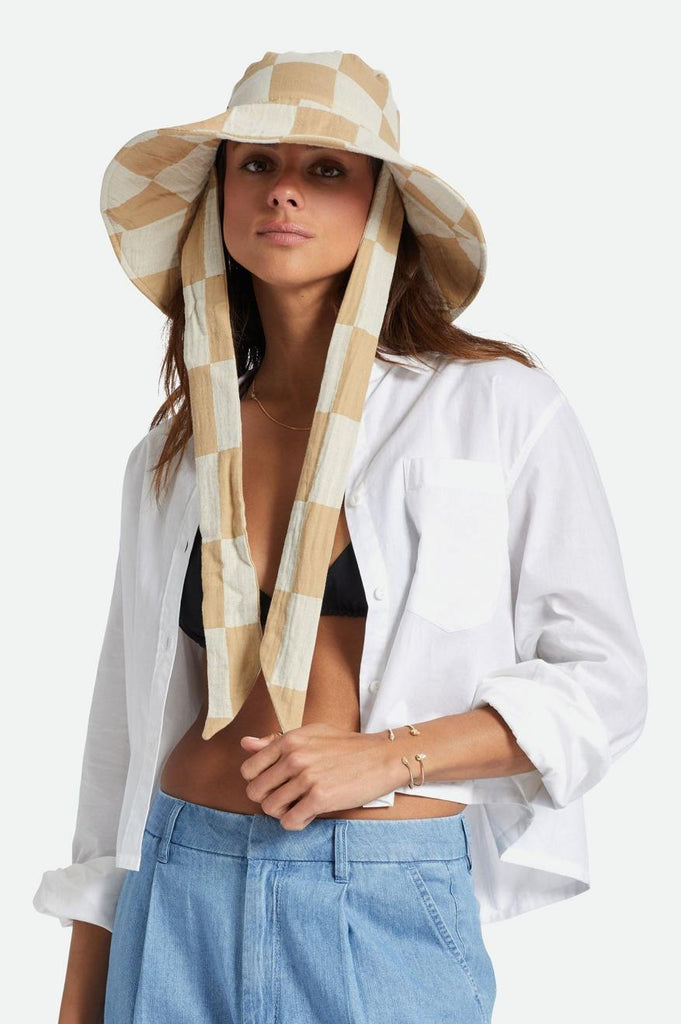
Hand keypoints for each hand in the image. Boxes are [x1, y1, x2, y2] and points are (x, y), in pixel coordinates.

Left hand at [239, 723, 393, 829]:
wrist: (381, 756)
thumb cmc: (345, 746)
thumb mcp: (309, 734)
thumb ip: (275, 741)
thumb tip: (245, 743)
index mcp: (289, 740)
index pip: (248, 769)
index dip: (258, 781)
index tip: (274, 784)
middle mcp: (294, 757)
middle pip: (255, 792)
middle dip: (268, 798)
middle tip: (287, 798)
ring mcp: (307, 778)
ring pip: (270, 809)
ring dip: (283, 812)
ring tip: (299, 805)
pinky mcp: (321, 798)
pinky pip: (289, 821)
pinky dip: (296, 822)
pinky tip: (309, 813)